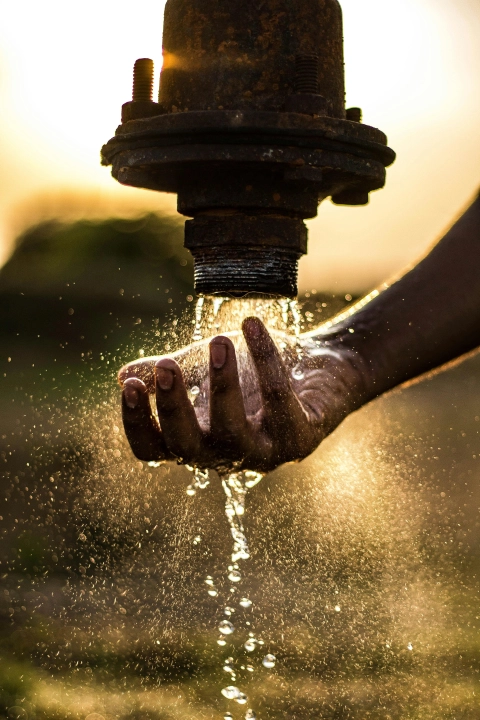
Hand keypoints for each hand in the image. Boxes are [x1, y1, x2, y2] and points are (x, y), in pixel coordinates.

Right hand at [118, 317, 370, 472]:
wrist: (319, 369)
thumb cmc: (254, 372)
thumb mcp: (203, 367)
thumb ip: (167, 374)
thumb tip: (122, 375)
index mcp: (196, 440)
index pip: (154, 449)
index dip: (138, 423)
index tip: (132, 385)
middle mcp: (226, 455)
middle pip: (188, 448)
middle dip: (175, 407)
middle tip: (168, 364)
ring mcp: (264, 452)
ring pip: (235, 433)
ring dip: (224, 385)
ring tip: (219, 341)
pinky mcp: (300, 438)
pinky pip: (279, 401)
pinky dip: (267, 361)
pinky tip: (253, 325)